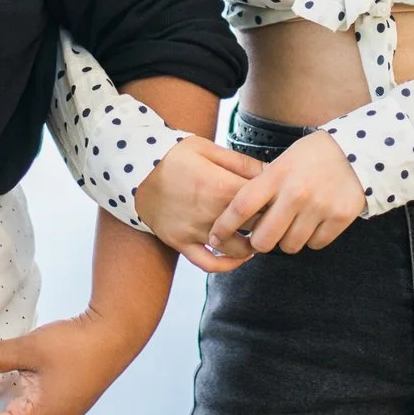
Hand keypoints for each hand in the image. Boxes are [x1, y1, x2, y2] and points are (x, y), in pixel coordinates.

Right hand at [135, 136, 265, 272]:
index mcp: (222, 187)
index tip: (281, 199)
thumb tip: (272, 170)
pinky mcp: (180, 242)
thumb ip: (241, 162)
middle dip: (269, 224)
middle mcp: (212, 213)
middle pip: (255, 227)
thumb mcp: (207, 148)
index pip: (264, 202)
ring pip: (237, 250)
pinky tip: (237, 258)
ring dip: (252, 246)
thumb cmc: (172, 154)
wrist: (131, 168)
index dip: (277, 202)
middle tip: (274, 218)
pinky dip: (226, 265)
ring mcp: (195, 231)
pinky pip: (208, 263)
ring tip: (258, 236)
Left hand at [208, 130, 366, 253]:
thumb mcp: (282, 163)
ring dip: (288, 240)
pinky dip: (313, 238)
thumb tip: (238, 218)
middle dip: (259, 243)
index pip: (241, 206)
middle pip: (263, 239)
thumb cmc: (311, 157)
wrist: (357, 151)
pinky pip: (315, 244)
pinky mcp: (340, 218)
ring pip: (290, 246)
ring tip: (294, 222)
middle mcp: (296, 193)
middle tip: (263, 236)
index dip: (224, 226)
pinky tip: (316, 221)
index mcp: (277, 175)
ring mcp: (320, 207)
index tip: (214, 238)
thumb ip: (262, 188)